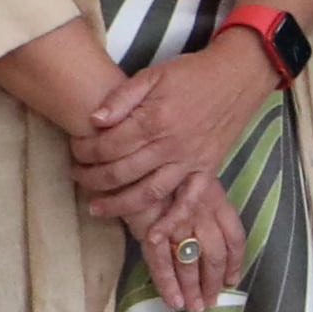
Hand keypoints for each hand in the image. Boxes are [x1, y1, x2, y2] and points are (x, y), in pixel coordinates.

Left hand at [72, 33, 276, 209]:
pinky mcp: (206, 170)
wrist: (238, 77)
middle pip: (121, 172)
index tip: (74, 149)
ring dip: (119, 205)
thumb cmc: (192, 74)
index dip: (84, 150)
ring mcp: (190, 161)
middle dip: (92, 178)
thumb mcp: (153, 75)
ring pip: (149, 192)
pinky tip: (154, 236)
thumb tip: (94, 119)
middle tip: (76, 176)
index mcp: (154, 120)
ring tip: (96, 207)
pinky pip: (189, 201)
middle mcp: (171, 146)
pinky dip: (173, 221)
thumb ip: (122, 97)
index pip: (108, 145)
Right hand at [131, 167, 246, 311]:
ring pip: (191, 261)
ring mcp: (178, 220)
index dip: (235, 261)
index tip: (231, 279)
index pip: (234, 236)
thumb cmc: (160, 165)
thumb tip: (200, 226)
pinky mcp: (152, 228)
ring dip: (192, 288)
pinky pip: (162, 261)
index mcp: (215, 198)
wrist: (135, 153)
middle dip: (212, 281)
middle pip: (215, 254)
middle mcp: (202, 211)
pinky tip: (172, 300)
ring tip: (192, 307)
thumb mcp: (187, 177)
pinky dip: (168, 283)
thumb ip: (197, 200)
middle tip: (209, 301)